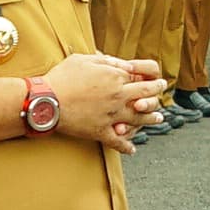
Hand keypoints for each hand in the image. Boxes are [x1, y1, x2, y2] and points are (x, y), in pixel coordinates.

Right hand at [42, 52, 165, 153]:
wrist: (47, 101)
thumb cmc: (62, 77)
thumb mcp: (83, 60)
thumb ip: (106, 61)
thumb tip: (123, 64)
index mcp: (114, 77)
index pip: (140, 76)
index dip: (151, 76)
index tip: (156, 78)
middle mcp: (118, 96)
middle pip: (146, 95)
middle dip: (157, 92)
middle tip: (162, 90)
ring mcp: (111, 115)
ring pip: (138, 119)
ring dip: (151, 118)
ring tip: (159, 118)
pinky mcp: (101, 131)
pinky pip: (118, 142)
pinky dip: (126, 147)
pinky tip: (132, 149)